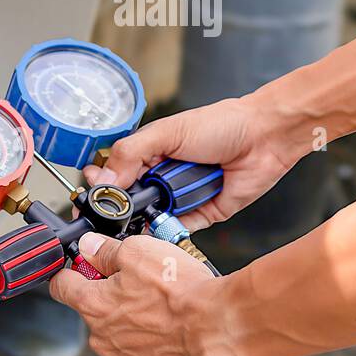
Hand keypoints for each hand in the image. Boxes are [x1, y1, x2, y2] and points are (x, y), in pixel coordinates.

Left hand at [49, 233, 248, 355]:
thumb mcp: (140, 251)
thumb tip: (89, 247)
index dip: (72, 274)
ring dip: (137, 331)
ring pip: (122, 343)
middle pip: (96, 315)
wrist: (223, 329)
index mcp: (93, 305)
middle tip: (146, 293)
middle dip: (115, 303)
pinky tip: (176, 344)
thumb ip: (106, 250)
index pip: (61, 287)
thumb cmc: (184, 292)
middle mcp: (102, 339)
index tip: (81, 271)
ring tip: (169, 319)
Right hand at [84, 96, 298, 230]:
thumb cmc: (221, 124)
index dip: (100, 186)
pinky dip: (168, 230)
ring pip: (149, 218)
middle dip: (119, 206)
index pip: (112, 175)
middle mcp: (160, 178)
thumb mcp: (167, 132)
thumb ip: (131, 152)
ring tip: (138, 215)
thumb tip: (103, 178)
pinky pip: (176, 229)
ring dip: (143, 219)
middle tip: (112, 208)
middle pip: (127, 201)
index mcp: (147, 155)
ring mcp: (179, 198)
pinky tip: (159, 227)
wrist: (265, 137)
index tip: (90, 194)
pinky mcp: (200, 215)